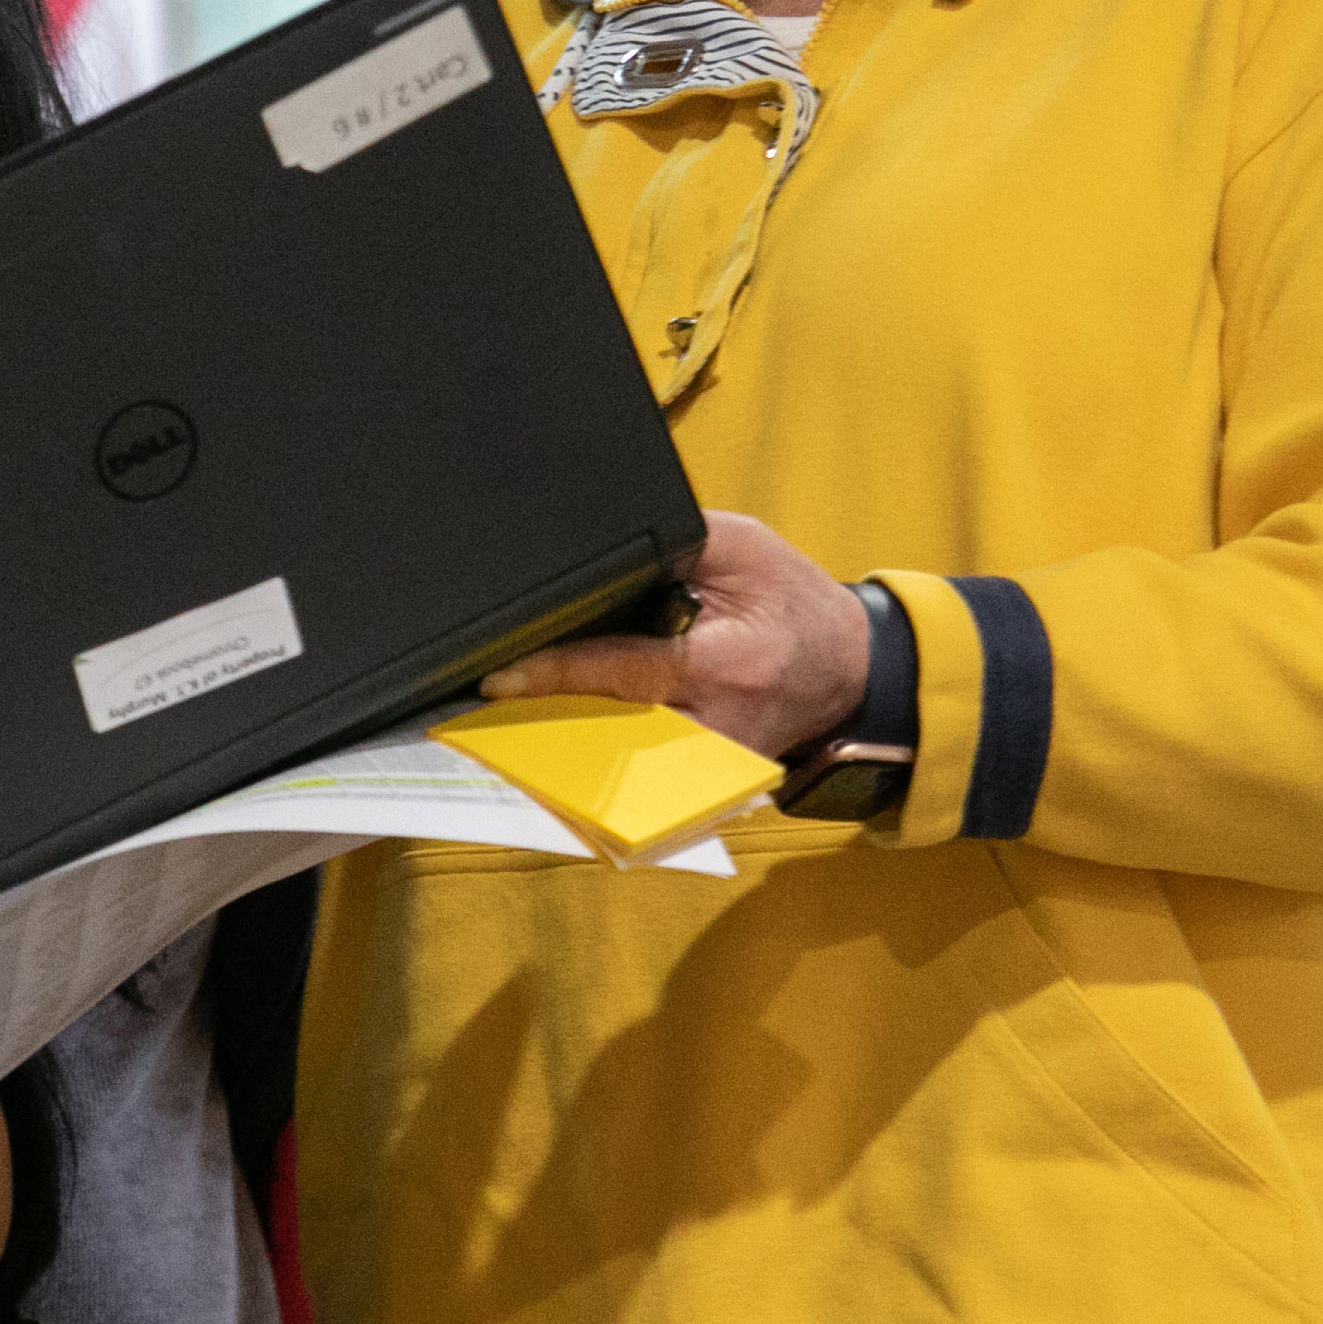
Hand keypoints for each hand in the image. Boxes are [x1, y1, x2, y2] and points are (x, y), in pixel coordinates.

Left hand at [480, 510, 867, 762]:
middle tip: (473, 706)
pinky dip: (589, 760)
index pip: (627, 670)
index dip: (559, 673)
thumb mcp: (747, 547)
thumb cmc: (794, 603)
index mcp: (726, 661)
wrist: (849, 669)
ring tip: (490, 728)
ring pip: (615, 762)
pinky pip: (635, 776)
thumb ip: (680, 539)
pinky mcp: (701, 784)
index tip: (500, 677)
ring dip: (555, 745)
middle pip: (608, 728)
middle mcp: (714, 726)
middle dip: (541, 715)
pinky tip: (541, 745)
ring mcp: (707, 766)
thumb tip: (601, 542)